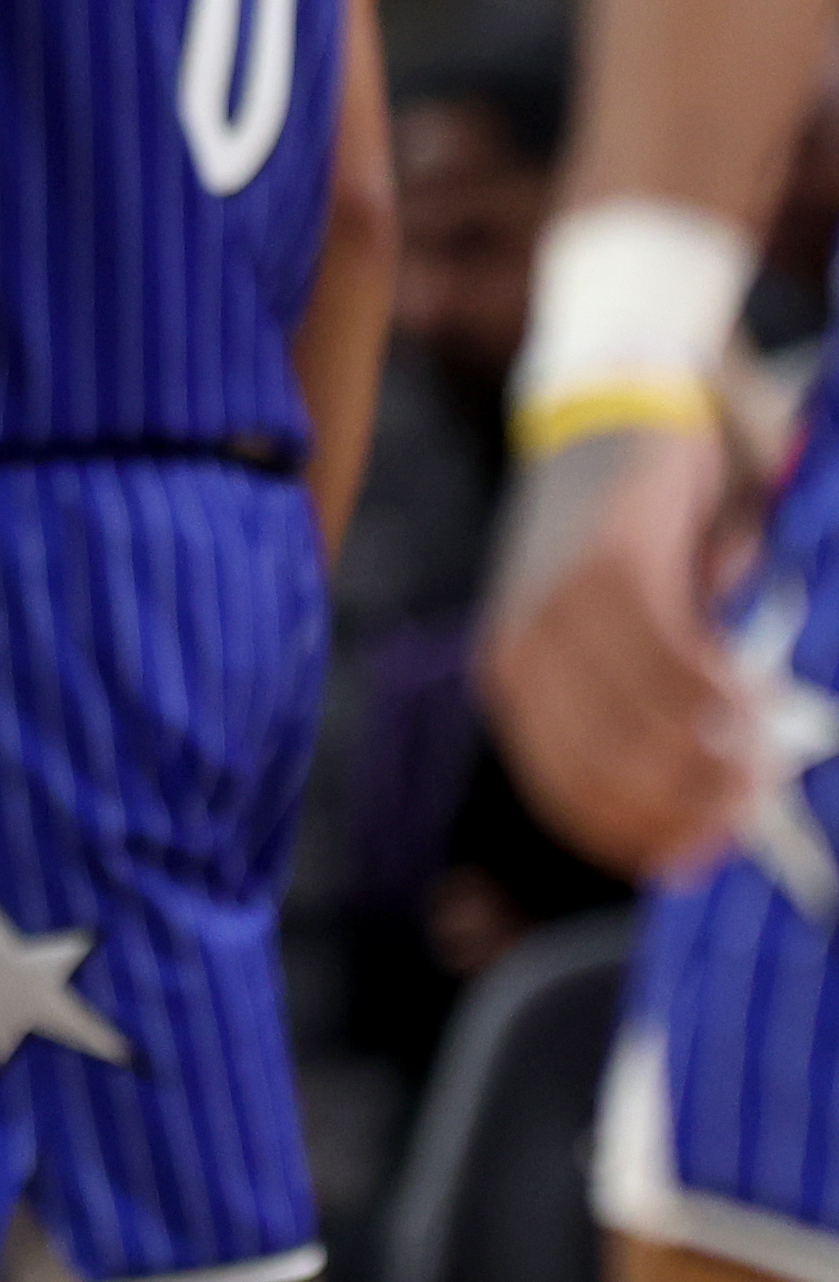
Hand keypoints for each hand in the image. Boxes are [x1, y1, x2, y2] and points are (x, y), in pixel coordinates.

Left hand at [479, 420, 754, 880]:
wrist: (609, 425)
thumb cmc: (632, 548)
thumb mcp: (624, 645)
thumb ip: (651, 713)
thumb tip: (711, 797)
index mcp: (515, 687)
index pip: (570, 797)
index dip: (641, 838)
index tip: (706, 856)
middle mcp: (521, 658)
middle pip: (611, 773)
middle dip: (692, 803)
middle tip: (759, 800)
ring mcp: (556, 615)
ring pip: (645, 725)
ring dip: (717, 753)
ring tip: (767, 750)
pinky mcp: (609, 570)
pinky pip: (672, 660)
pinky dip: (721, 692)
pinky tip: (750, 695)